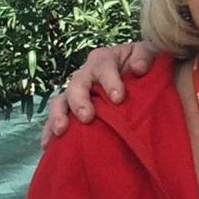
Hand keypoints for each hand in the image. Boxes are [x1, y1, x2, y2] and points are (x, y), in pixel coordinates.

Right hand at [40, 41, 156, 146]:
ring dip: (58, 116)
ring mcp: (76, 92)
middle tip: (87, 117)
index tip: (118, 98)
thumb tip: (139, 68)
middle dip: (80, 101)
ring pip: (61, 101)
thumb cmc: (142, 62)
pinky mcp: (71, 108)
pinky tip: (49, 145)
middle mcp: (85, 74)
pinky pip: (57, 118)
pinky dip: (50, 130)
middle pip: (76, 85)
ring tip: (60, 132)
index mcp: (103, 59)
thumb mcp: (148, 54)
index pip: (104, 68)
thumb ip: (145, 56)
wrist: (137, 72)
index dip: (110, 82)